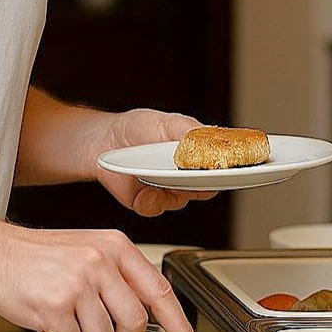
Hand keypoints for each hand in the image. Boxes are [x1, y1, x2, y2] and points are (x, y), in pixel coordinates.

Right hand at [0, 225, 197, 331]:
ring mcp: (78, 284)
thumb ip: (120, 280)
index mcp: (115, 247)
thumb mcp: (90, 252)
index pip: (159, 290)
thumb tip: (148, 319)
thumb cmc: (41, 256)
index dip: (178, 324)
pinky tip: (49, 322)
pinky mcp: (55, 306)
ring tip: (66, 320)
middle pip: (135, 323)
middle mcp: (100, 262)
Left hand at [93, 109, 216, 215]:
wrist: (104, 141)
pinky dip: (151, 200)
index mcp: (194, 155)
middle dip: (199, 186)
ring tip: (158, 176)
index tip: (227, 172)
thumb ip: (192, 132)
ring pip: (180, 201)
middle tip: (189, 177)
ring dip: (171, 191)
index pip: (218, 168)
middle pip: (204, 189)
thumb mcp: (167, 122)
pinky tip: (143, 189)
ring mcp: (166, 190)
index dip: (226, 173)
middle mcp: (183, 175)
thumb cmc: (137, 128)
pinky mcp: (148, 202)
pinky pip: (156, 209)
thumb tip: (214, 139)